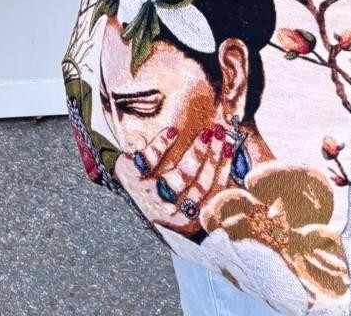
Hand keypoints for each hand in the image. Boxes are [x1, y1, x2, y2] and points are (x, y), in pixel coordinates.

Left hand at [115, 117, 237, 230]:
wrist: (120, 199)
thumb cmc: (157, 198)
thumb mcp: (180, 202)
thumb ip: (200, 188)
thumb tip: (223, 157)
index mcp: (184, 219)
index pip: (209, 194)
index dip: (222, 170)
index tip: (231, 148)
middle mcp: (168, 210)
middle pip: (198, 185)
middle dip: (213, 159)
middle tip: (221, 135)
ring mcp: (149, 194)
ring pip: (179, 175)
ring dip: (196, 152)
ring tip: (206, 134)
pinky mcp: (132, 177)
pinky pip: (148, 159)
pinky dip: (161, 144)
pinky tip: (171, 132)